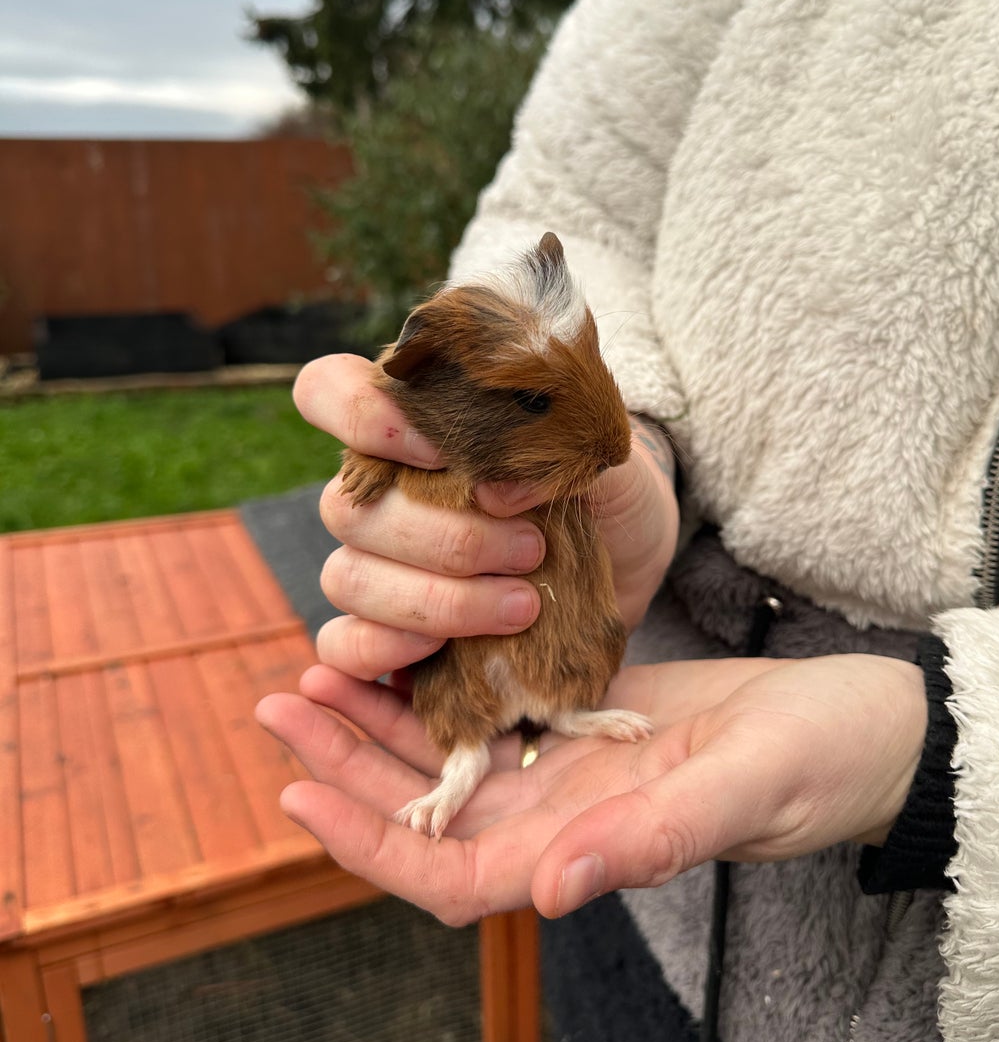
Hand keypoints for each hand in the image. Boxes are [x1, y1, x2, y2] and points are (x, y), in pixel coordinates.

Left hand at [256, 652, 927, 924]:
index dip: (368, 844)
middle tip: (279, 700)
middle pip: (427, 811)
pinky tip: (406, 639)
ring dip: (381, 719)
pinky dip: (442, 679)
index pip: (449, 875)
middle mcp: (563, 817)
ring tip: (318, 666)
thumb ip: (653, 839)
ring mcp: (571, 767)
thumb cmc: (820, 766)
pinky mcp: (587, 715)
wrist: (861, 725)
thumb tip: (546, 891)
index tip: (298, 787)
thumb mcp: (742, 792)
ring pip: (451, 755)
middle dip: (347, 766)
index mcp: (586, 850)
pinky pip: (493, 704)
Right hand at [293, 353, 679, 680]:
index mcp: (408, 425)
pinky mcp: (385, 634)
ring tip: (523, 606)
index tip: (440, 451)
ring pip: (347, 578)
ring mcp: (372, 565)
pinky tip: (447, 649)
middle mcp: (375, 492)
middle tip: (531, 547)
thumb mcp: (594, 452)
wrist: (627, 560)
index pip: (328, 391)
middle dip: (444, 536)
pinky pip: (343, 645)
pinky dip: (387, 649)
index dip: (360, 416)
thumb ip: (552, 448)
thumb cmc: (600, 489)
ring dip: (436, 598)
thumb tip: (496, 491)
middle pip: (347, 508)